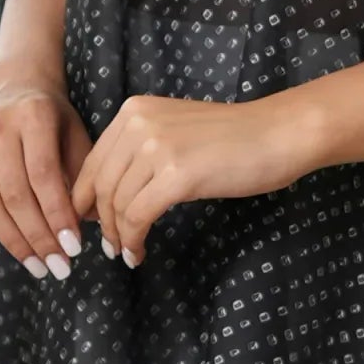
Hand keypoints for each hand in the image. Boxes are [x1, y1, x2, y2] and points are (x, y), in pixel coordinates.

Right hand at [0, 74, 93, 278]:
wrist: (13, 86)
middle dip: (39, 237)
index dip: (58, 214)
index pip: (43, 175)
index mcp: (33, 116)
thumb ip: (83, 175)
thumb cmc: (52, 119)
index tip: (74, 248)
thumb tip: (96, 225)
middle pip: (15, 194)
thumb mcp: (75, 134)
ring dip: (13, 243)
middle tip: (60, 267)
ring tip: (38, 267)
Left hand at [71, 91, 319, 266]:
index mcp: (134, 111)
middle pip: (100, 184)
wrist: (278, 134)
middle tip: (109, 246)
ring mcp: (157, 148)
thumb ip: (141, 151)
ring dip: (118, 236)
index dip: (85, 198)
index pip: (93, 160)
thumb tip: (108, 193)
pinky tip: (139, 253)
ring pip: (117, 204)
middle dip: (100, 222)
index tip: (91, 223)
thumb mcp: (175, 132)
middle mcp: (139, 124)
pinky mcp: (177, 175)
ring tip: (126, 253)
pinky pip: (138, 216)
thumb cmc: (234, 139)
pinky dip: (134, 240)